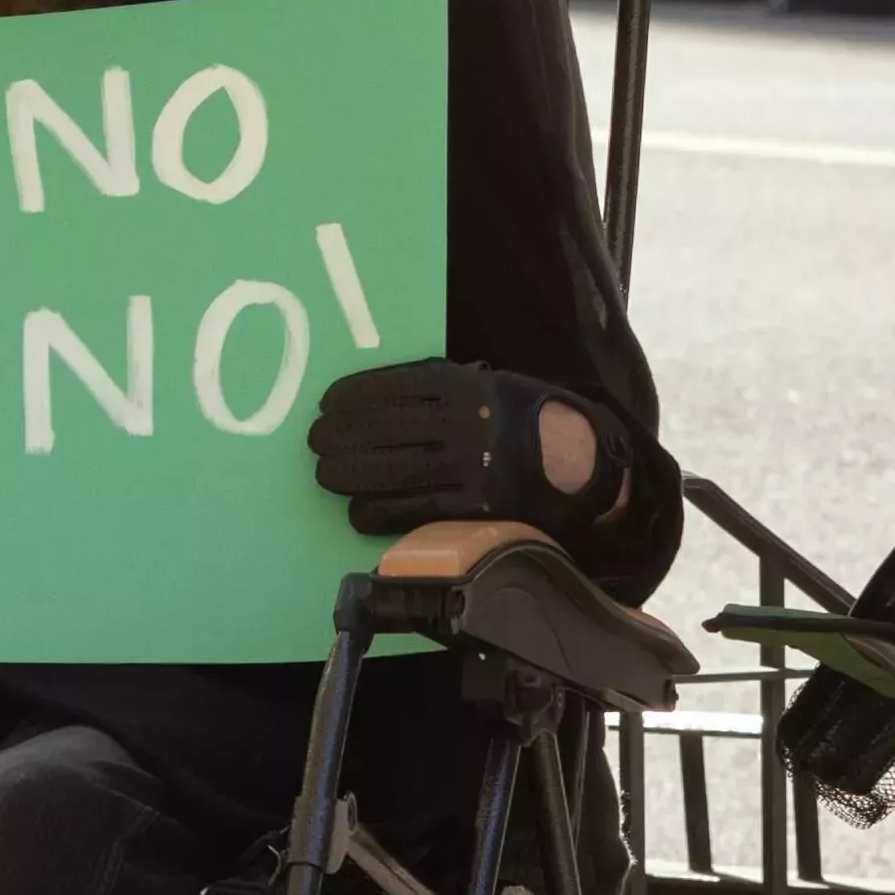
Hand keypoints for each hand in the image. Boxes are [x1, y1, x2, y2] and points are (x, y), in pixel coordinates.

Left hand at [308, 359, 610, 537]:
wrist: (578, 463)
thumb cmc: (525, 417)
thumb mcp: (491, 383)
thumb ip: (444, 385)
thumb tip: (384, 391)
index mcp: (466, 388)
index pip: (393, 388)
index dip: (353, 397)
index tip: (326, 404)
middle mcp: (462, 425)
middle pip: (384, 429)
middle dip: (342, 437)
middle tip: (316, 442)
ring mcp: (466, 469)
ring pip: (392, 470)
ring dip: (350, 473)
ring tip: (326, 474)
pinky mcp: (471, 508)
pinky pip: (412, 510)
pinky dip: (377, 511)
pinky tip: (357, 510)